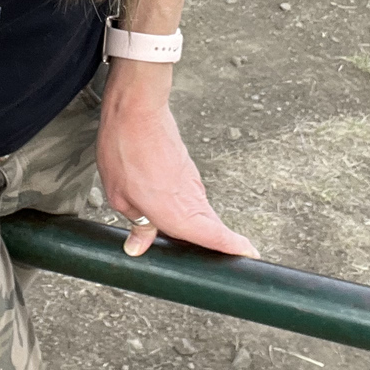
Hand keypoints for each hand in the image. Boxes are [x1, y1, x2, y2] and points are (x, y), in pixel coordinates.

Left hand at [96, 62, 258, 259]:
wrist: (137, 111)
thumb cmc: (125, 151)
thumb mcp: (119, 197)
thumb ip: (137, 225)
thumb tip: (139, 246)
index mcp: (175, 212)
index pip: (213, 236)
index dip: (233, 247)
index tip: (250, 254)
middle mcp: (190, 199)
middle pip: (212, 228)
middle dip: (221, 245)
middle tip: (227, 258)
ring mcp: (191, 182)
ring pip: (202, 213)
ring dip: (203, 229)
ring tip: (196, 246)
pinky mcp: (187, 170)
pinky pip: (193, 198)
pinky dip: (192, 211)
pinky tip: (175, 215)